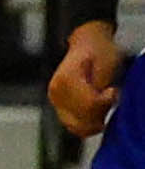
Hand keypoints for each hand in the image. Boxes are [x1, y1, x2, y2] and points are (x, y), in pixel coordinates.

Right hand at [54, 23, 120, 141]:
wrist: (88, 43)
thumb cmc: (100, 52)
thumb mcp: (106, 65)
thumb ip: (100, 86)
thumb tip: (100, 103)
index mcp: (66, 81)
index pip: (90, 105)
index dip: (107, 101)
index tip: (112, 89)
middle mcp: (56, 92)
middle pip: (83, 118)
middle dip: (101, 112)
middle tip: (108, 96)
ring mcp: (55, 100)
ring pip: (77, 126)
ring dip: (95, 120)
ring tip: (102, 103)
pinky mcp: (58, 106)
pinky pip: (72, 125)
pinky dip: (87, 124)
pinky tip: (96, 113)